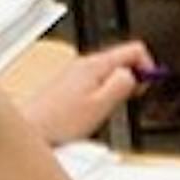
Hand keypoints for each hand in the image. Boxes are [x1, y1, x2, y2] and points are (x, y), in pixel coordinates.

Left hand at [23, 40, 153, 145]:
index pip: (135, 50)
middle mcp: (84, 63)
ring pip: (109, 71)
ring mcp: (75, 72)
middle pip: (122, 59)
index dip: (148, 67)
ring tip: (109, 108)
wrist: (32, 129)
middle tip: (129, 100)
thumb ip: (122, 85)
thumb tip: (135, 75)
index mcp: (95, 65)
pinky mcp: (69, 84)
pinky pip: (96, 81)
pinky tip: (96, 110)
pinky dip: (103, 92)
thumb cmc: (60, 122)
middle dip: (133, 78)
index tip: (148, 85)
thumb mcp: (102, 105)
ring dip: (117, 88)